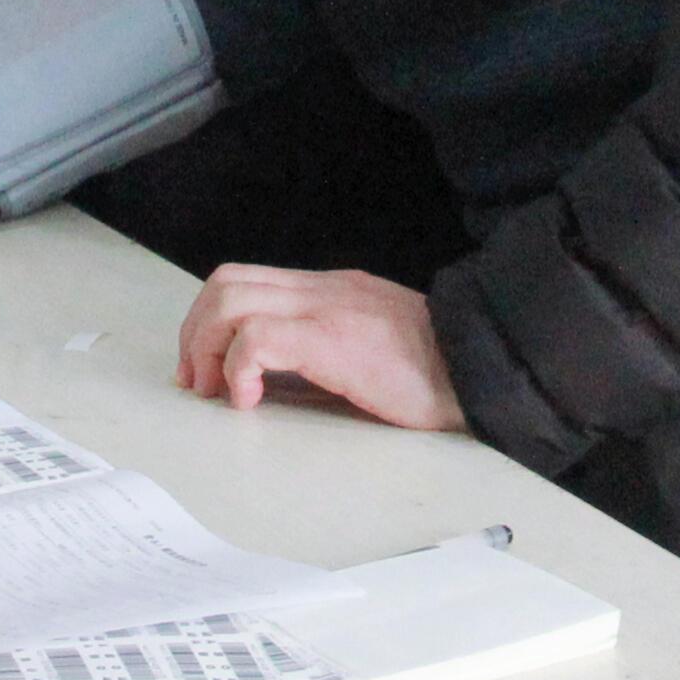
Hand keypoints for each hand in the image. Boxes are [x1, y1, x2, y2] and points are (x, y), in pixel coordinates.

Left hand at [176, 266, 464, 431]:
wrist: (482, 368)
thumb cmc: (437, 374)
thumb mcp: (371, 351)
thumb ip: (326, 351)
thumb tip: (275, 382)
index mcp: (331, 291)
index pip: (247, 280)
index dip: (210, 321)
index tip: (204, 367)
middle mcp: (322, 289)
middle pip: (227, 283)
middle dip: (197, 333)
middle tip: (197, 382)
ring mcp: (326, 308)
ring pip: (230, 300)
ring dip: (207, 348)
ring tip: (216, 392)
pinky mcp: (330, 338)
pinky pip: (256, 338)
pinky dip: (237, 368)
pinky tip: (248, 400)